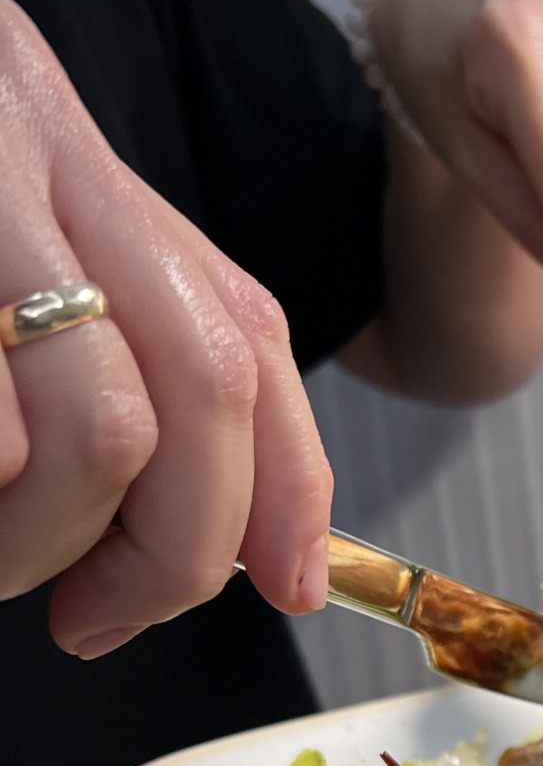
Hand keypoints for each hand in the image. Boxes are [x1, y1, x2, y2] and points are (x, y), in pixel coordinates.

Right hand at [0, 0, 331, 655]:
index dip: (290, 483)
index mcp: (77, 161)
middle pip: (202, 389)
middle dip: (173, 550)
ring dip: (49, 546)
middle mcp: (30, 148)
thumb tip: (249, 551)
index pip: (247, 334)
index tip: (286, 588)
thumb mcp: (8, 262)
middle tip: (96, 617)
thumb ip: (116, 363)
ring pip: (99, 433)